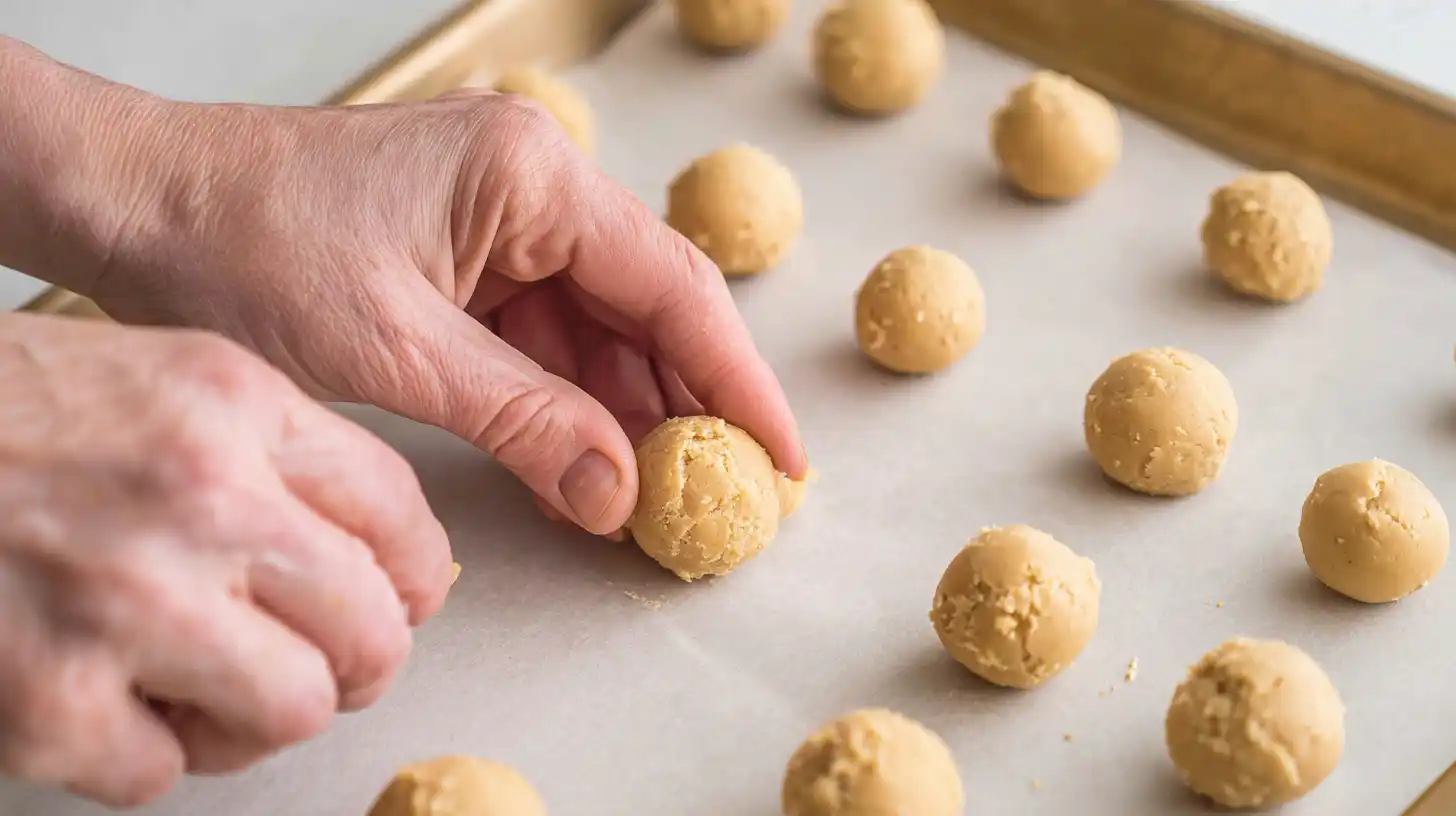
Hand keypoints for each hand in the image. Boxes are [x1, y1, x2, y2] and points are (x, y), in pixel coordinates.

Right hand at [0, 314, 452, 806]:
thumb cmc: (5, 416)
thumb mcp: (164, 382)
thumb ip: (282, 458)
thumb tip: (391, 565)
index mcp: (233, 403)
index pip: (401, 517)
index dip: (416, 580)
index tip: (402, 602)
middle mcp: (195, 495)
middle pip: (372, 630)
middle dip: (357, 661)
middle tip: (316, 662)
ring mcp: (120, 600)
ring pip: (294, 713)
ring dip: (256, 716)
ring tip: (200, 683)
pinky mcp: (43, 700)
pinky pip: (163, 776)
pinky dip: (139, 752)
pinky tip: (98, 698)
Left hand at [80, 85, 806, 533]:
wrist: (132, 204)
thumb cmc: (239, 244)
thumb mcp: (394, 348)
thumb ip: (522, 421)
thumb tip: (619, 492)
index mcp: (530, 175)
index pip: (671, 286)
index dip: (736, 379)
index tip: (781, 454)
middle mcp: (533, 185)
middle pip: (648, 306)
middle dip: (689, 403)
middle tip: (728, 494)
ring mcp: (501, 221)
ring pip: (600, 328)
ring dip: (629, 411)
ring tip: (666, 495)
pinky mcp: (467, 258)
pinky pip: (545, 336)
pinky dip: (569, 402)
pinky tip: (592, 464)